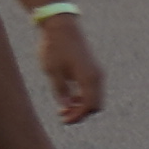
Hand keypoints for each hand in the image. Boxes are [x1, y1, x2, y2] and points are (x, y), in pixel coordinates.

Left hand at [32, 10, 100, 126]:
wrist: (61, 27)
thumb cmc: (55, 48)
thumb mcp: (52, 72)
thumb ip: (60, 91)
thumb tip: (66, 107)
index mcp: (88, 78)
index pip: (89, 105)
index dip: (78, 116)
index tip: (63, 121)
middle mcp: (96, 76)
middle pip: (96, 104)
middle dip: (81, 113)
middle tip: (63, 116)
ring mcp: (96, 72)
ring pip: (95, 97)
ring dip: (82, 106)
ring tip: (62, 109)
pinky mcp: (91, 69)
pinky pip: (92, 89)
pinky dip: (83, 97)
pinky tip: (68, 97)